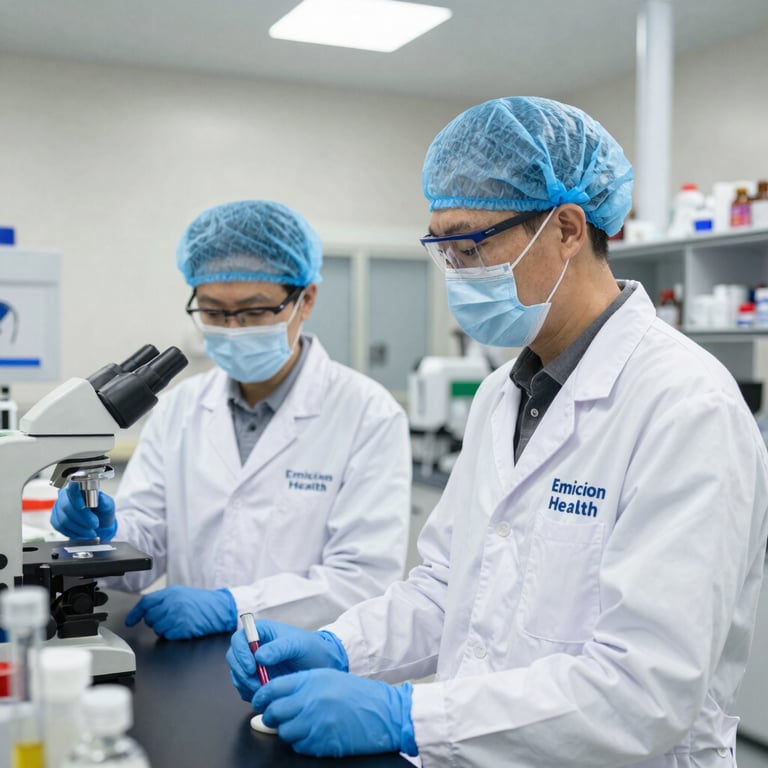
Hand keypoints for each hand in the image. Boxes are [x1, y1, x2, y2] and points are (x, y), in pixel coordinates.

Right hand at [50, 482, 116, 541]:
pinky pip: (60, 527)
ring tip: (91, 531)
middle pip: (67, 506)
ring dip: (79, 528)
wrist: (98, 522)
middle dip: (83, 518)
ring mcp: (59, 506)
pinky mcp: (55, 517)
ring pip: (63, 519)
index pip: (73, 488)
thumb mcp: (108, 505)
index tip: (83, 507)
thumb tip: (100, 496)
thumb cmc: (102, 511)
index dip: (76, 497)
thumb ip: (105, 501)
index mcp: (79, 487)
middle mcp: (66, 494)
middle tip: (95, 524)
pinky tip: (82, 533)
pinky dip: (73, 532)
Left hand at [125, 586, 236, 639]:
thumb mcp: (182, 594)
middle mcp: (172, 603)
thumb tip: (147, 610)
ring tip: (177, 623)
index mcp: (171, 592)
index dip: (135, 613)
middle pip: (150, 617)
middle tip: (167, 619)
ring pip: (157, 628)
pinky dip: (172, 634)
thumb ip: (164, 600)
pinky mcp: (182, 627)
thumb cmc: (202, 602)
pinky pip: (167, 635)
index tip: (130, 621)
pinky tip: (182, 628)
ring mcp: (177, 615)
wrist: (220, 608)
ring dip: (164, 629)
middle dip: (155, 621)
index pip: (146, 602)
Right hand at [226, 620, 347, 702]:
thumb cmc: (311, 648)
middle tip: (257, 684)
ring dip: (246, 685)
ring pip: (237, 675)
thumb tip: (259, 655)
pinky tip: (265, 695)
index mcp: (261, 632)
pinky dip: (250, 693)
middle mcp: (254, 647)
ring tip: (264, 691)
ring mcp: (254, 664)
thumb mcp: (297, 644)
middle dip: (242, 673)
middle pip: (233, 658)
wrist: (322, 664)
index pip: (239, 639)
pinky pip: (244, 688)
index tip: (252, 668)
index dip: (241, 653)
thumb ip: (279, 648)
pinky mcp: (257, 680)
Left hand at [253, 669, 416, 757]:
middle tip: (273, 716)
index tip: (259, 700)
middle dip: (270, 716)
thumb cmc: (358, 694)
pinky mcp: (321, 743)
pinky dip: (301, 742)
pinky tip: (312, 734)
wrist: (384, 712)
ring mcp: (315, 724)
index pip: (273, 688)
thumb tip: (277, 694)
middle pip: (274, 712)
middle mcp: (310, 700)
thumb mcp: (329, 677)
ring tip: (298, 725)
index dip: (261, 695)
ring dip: (287, 730)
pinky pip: (299, 746)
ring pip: (284, 731)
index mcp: (311, 680)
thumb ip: (302, 684)